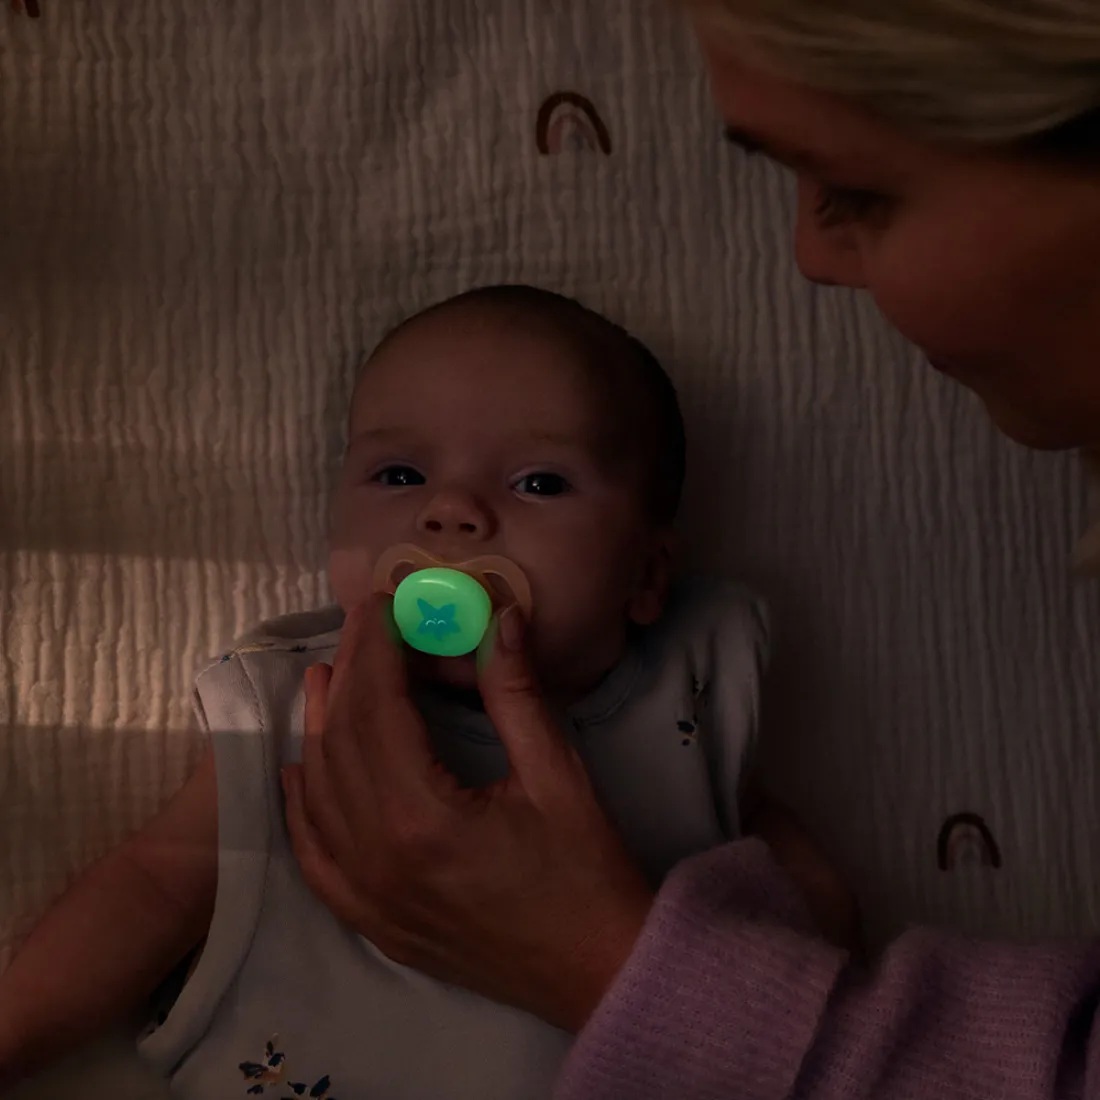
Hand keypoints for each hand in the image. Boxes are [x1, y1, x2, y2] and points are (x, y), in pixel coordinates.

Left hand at [282, 595, 653, 1031]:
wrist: (599, 973)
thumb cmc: (587, 872)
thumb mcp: (557, 774)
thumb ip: (516, 693)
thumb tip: (499, 617)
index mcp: (422, 818)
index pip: (377, 710)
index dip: (377, 649)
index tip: (382, 602)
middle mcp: (376, 858)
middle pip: (342, 743)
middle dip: (351, 673)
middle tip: (362, 623)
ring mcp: (366, 896)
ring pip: (318, 794)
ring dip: (318, 728)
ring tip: (328, 675)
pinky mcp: (372, 921)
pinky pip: (314, 858)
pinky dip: (301, 807)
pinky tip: (299, 773)